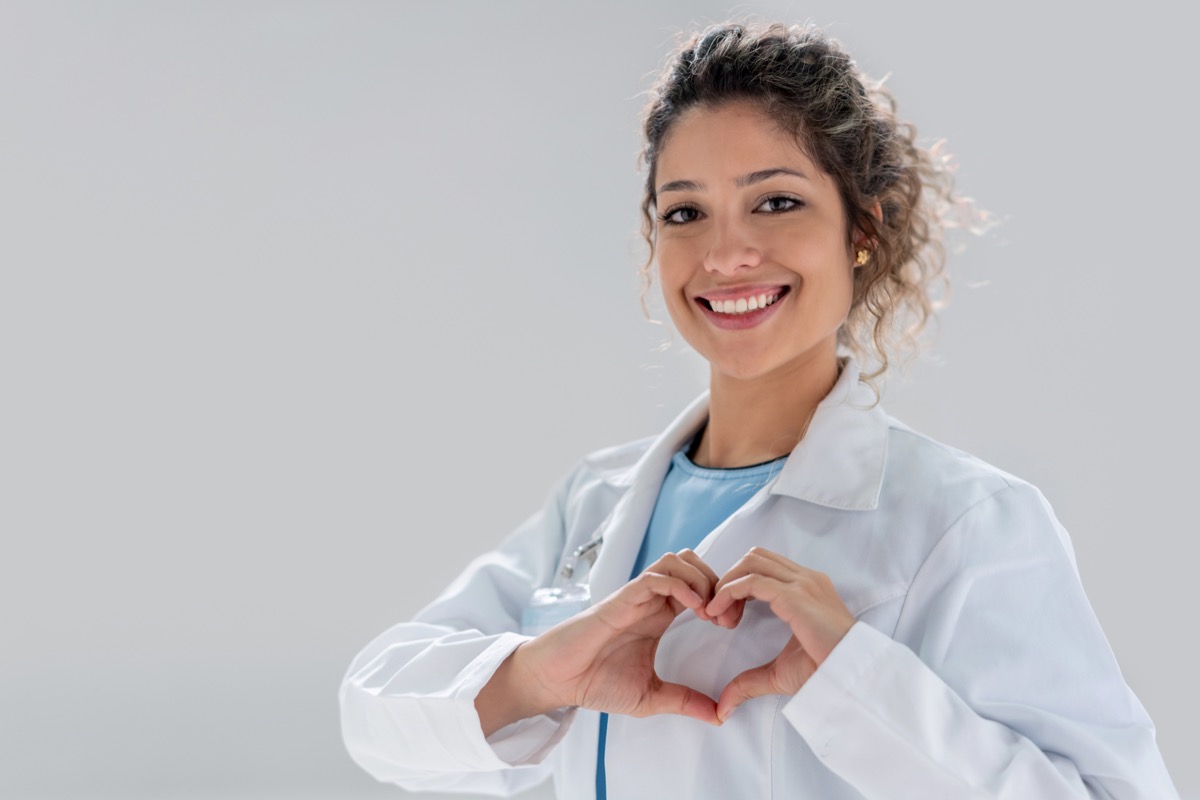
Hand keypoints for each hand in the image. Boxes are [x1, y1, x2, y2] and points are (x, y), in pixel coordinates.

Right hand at [477, 549, 720, 733]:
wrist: (558, 679)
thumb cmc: (595, 682)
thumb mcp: (651, 696)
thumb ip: (685, 701)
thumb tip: (720, 716)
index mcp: (659, 616)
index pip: (698, 586)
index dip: (721, 598)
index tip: (730, 626)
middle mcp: (650, 600)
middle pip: (692, 563)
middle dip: (717, 583)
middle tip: (725, 616)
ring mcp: (636, 596)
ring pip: (676, 561)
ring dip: (700, 579)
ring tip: (709, 611)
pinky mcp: (622, 598)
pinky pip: (656, 577)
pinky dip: (680, 585)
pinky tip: (693, 607)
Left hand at [705, 547, 855, 721]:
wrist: (850, 680)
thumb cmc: (823, 674)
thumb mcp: (779, 675)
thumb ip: (750, 682)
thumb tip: (724, 708)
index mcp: (807, 588)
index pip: (763, 567)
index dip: (737, 585)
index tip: (725, 617)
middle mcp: (806, 579)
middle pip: (754, 558)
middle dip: (729, 580)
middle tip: (718, 616)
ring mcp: (803, 584)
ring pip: (751, 563)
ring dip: (726, 584)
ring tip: (718, 617)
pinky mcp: (795, 596)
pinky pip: (752, 581)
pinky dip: (728, 592)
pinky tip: (720, 614)